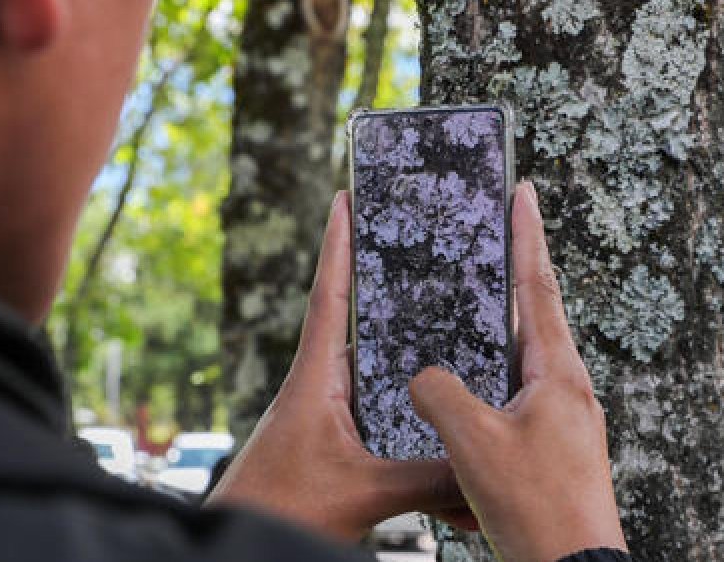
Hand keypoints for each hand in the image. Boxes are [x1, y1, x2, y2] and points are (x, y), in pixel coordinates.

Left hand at [206, 192, 470, 541]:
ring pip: (374, 369)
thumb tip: (481, 469)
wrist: (242, 541)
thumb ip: (425, 478)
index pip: (329, 295)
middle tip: (418, 247)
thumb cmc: (279, 508)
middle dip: (387, 284)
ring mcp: (327, 413)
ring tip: (445, 323)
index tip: (345, 197)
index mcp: (315, 378)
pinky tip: (437, 413)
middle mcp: (320, 386)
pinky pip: (379, 409)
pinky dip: (406, 406)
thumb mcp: (363, 491)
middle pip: (359, 320)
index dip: (338, 244)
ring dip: (403, 350)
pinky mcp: (335, 441)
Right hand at [409, 182, 627, 561]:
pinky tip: (463, 402)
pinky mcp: (550, 449)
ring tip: (464, 318)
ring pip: (519, 362)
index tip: (523, 191)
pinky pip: (512, 401)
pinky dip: (486, 390)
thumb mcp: (472, 442)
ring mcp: (562, 420)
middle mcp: (566, 389)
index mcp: (558, 373)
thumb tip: (424, 377)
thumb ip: (439, 394)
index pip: (537, 286)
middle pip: (532, 317)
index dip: (526, 235)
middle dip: (510, 277)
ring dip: (493, 338)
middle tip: (490, 238)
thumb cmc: (535, 505)